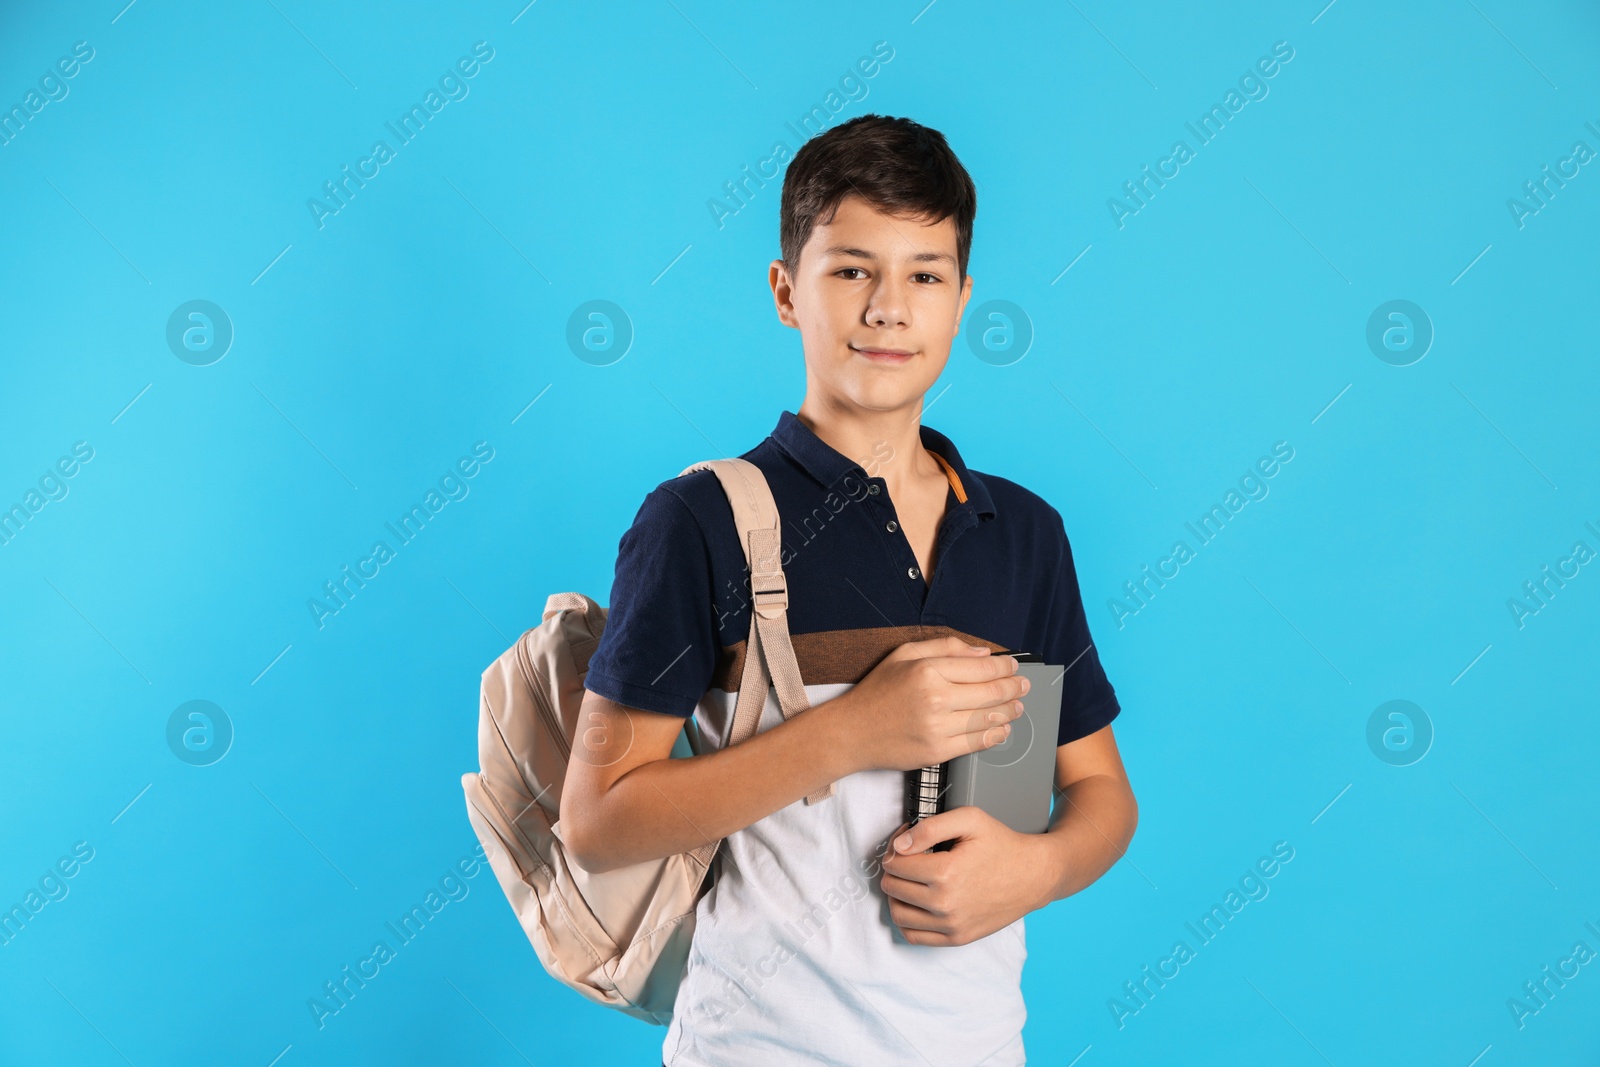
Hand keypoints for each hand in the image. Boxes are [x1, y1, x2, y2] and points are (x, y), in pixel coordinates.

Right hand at [836, 637, 1029, 773]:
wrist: (853, 731)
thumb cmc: (877, 691)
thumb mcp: (904, 654)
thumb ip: (945, 647)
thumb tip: (982, 653)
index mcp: (928, 670)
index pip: (982, 668)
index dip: (1005, 668)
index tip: (1014, 667)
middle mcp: (935, 698)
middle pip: (991, 693)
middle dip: (1014, 688)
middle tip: (1024, 686)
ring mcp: (937, 728)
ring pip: (988, 718)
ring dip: (1010, 711)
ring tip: (1017, 707)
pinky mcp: (937, 752)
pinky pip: (976, 743)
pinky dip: (995, 735)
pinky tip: (1002, 728)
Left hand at [878, 807, 1049, 945]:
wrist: (1033, 876)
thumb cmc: (1002, 845)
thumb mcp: (970, 820)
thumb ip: (930, 827)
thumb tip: (900, 845)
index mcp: (946, 872)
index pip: (895, 864)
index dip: (895, 848)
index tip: (906, 842)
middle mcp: (946, 903)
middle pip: (893, 887)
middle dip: (894, 869)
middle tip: (907, 858)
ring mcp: (951, 925)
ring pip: (898, 913)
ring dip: (896, 894)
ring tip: (909, 880)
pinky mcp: (957, 938)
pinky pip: (914, 936)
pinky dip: (906, 919)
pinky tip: (915, 903)